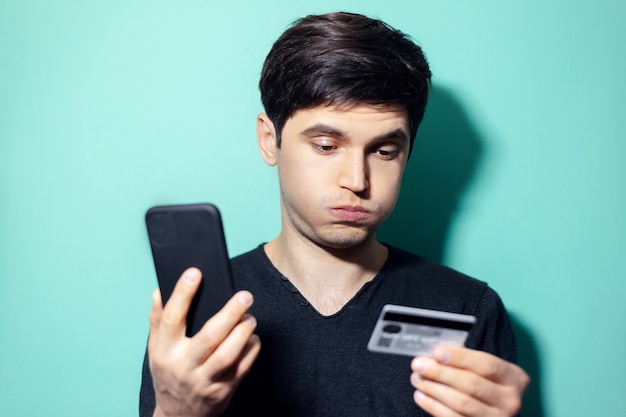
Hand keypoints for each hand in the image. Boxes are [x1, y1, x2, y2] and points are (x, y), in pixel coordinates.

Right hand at [148, 267, 260, 416]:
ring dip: (243, 333)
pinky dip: (251, 351)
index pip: (172, 318)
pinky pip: (241, 368)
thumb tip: (158, 291)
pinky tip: (253, 338)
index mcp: (164, 351)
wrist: (178, 416)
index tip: (195, 273)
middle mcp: (184, 366)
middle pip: (209, 337)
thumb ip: (158, 320)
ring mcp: (204, 380)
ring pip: (227, 355)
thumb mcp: (156, 349)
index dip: (183, 294)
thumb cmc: (169, 375)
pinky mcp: (223, 391)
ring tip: (250, 318)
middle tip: (244, 296)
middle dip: (229, 314)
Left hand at [410, 346, 528, 416]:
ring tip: (417, 378)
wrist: (496, 412)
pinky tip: (421, 396)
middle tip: (419, 364)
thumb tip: (435, 354)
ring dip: (434, 389)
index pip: (486, 365)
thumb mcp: (487, 370)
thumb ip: (466, 360)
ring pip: (461, 403)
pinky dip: (433, 406)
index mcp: (514, 378)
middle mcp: (510, 400)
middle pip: (471, 384)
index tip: (436, 352)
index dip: (459, 358)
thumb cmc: (487, 384)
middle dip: (440, 373)